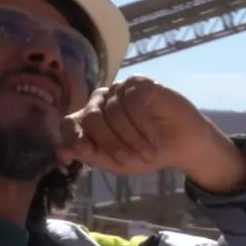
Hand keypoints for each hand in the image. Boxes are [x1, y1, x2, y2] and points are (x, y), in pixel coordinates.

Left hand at [59, 76, 245, 191]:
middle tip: (127, 161)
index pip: (69, 123)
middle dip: (109, 143)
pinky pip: (133, 102)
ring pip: (113, 111)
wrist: (183, 146)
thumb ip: (92, 156)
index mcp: (91, 120)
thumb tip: (62, 150)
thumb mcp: (118, 162)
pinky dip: (143, 125)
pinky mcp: (140, 83)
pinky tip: (154, 138)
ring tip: (147, 153)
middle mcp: (101, 101)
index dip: (73, 137)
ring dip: (130, 138)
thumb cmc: (148, 153)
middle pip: (91, 117)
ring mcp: (120, 90)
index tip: (85, 152)